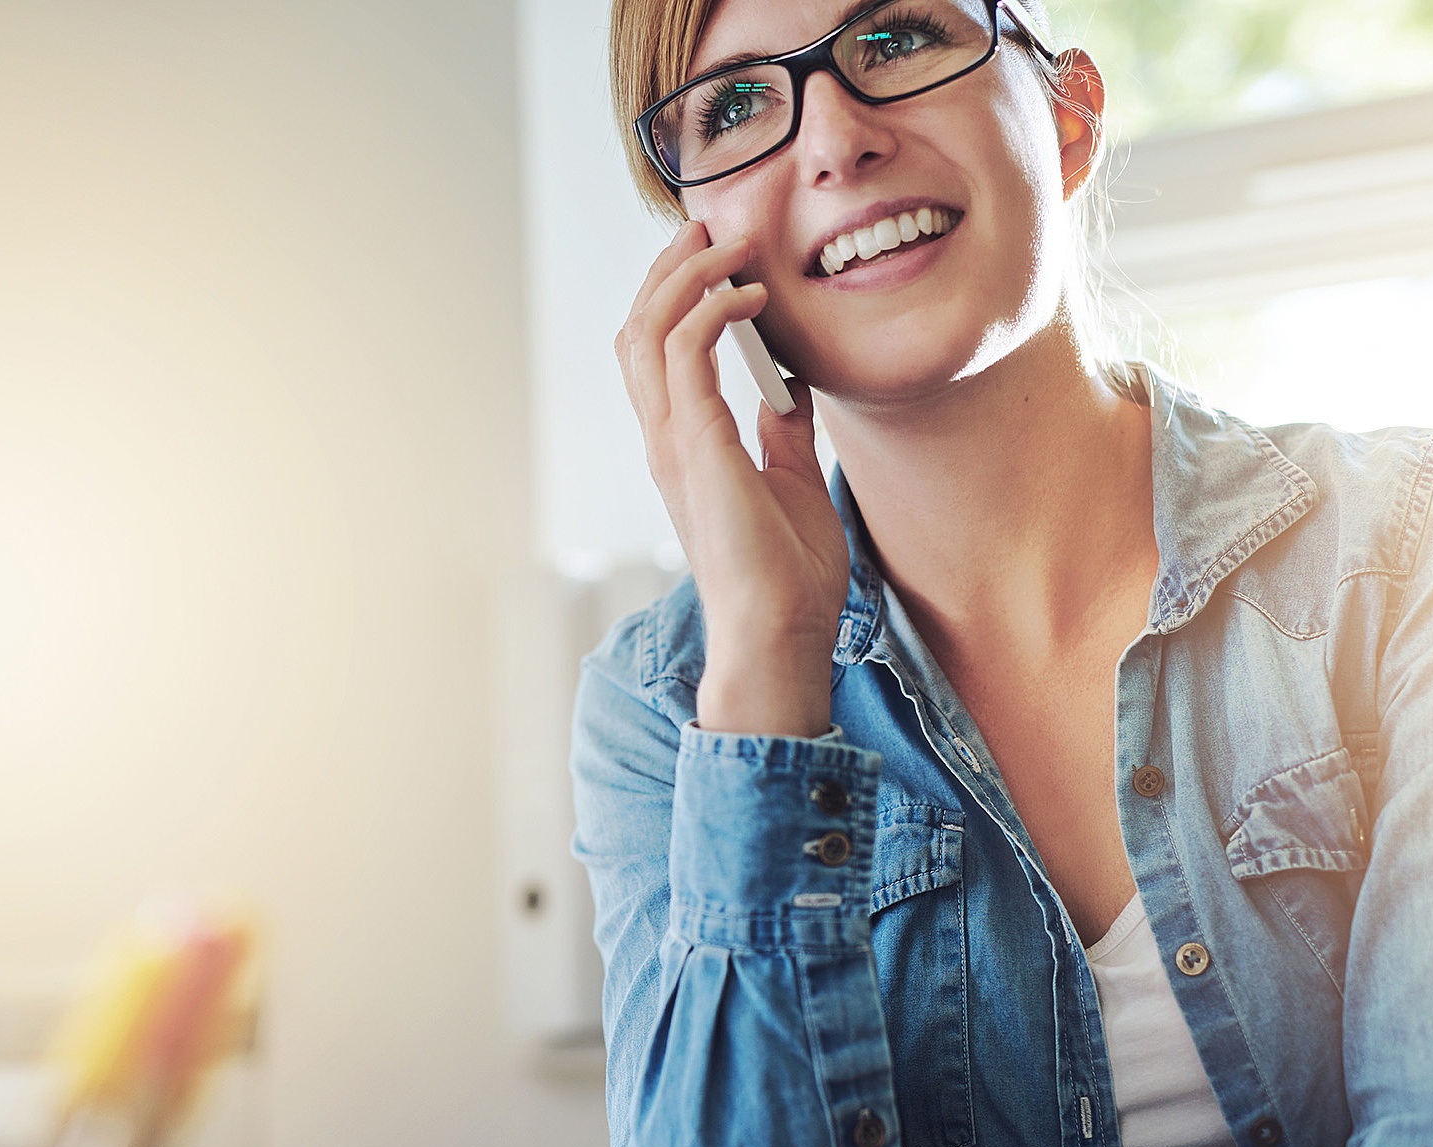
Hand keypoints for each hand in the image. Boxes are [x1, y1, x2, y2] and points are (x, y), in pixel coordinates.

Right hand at [614, 221, 849, 735]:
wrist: (780, 634)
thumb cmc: (787, 577)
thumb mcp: (794, 482)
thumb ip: (784, 434)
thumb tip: (792, 390)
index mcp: (684, 447)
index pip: (657, 351)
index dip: (676, 294)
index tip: (718, 256)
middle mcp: (667, 440)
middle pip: (638, 328)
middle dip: (669, 269)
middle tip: (710, 226)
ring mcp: (674, 444)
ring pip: (648, 331)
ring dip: (686, 276)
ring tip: (729, 244)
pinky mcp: (697, 449)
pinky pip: (687, 355)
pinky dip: (711, 311)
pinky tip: (752, 296)